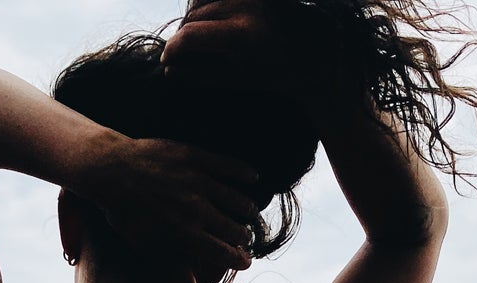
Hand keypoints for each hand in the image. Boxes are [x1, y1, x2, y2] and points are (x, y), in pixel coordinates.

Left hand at [83, 134, 259, 278]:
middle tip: (246, 238)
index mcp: (185, 234)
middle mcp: (196, 210)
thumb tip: (189, 280)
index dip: (237, 259)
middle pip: (232, 227)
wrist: (111, 170)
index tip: (245, 262)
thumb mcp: (143, 244)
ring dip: (247, 208)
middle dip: (243, 236)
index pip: (221, 252)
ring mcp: (198, 182)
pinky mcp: (196, 158)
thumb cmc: (123, 211)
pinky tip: (253, 178)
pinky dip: (243, 172)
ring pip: (234, 198)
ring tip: (252, 213)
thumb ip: (169, 260)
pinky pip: (227, 166)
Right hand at [161, 0, 296, 94]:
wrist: (309, 52)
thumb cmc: (274, 73)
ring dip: (193, 26)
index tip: (166, 62)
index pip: (191, 36)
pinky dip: (205, 14)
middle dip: (182, 39)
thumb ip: (201, 75)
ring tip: (198, 46)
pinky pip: (212, 0)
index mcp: (242, 36)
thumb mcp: (237, 80)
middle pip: (192, 19)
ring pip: (200, 7)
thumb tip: (170, 72)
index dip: (172, 50)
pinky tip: (212, 30)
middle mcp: (243, 7)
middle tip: (181, 58)